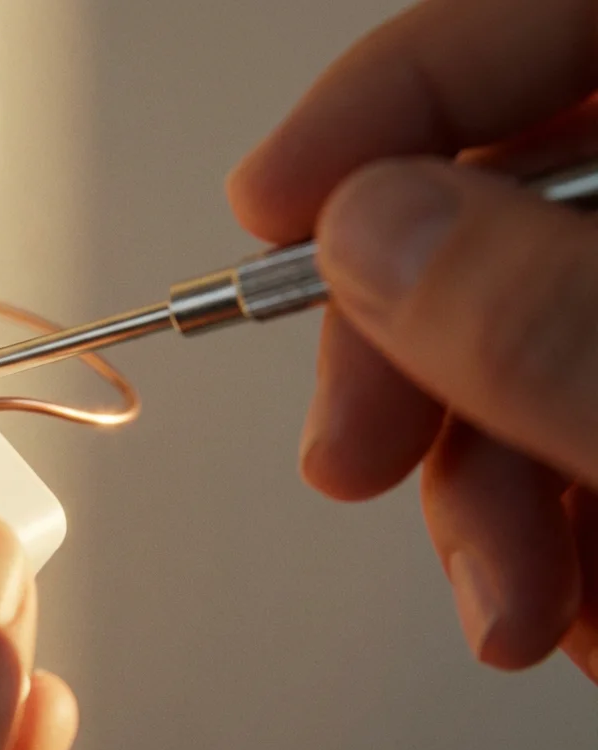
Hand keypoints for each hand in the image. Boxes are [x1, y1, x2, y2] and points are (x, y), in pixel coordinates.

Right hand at [228, 0, 597, 677]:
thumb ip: (551, 316)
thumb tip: (369, 235)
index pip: (536, 21)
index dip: (387, 100)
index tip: (271, 204)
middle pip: (504, 204)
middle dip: (410, 352)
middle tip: (356, 453)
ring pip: (526, 341)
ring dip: (477, 487)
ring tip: (508, 601)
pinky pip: (576, 427)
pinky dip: (548, 527)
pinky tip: (574, 601)